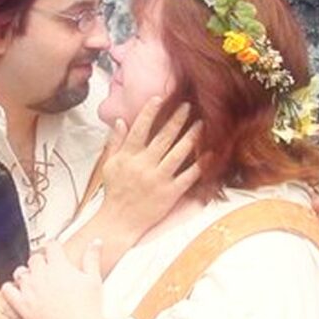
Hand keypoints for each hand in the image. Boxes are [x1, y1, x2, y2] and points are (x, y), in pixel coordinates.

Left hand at [2, 240, 106, 318]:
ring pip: (21, 272)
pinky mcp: (23, 306)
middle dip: (41, 261)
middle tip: (47, 267)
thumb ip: (92, 258)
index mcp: (59, 266)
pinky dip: (9, 288)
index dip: (55, 247)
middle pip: (35, 258)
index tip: (56, 251)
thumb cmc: (88, 308)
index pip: (51, 246)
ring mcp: (30, 290)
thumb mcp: (94, 279)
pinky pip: (8, 291)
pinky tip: (14, 289)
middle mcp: (42, 274)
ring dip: (26, 273)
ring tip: (32, 278)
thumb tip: (96, 242)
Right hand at [98, 97, 202, 242]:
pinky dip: (200, 165)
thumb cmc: (114, 191)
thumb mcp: (109, 165)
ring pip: (178, 153)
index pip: (140, 129)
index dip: (150, 112)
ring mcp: (158, 179)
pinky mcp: (170, 193)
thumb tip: (121, 121)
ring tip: (201, 123)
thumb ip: (115, 142)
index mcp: (128, 156)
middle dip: (177, 119)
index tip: (160, 98)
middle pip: (163, 137)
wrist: (119, 221)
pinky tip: (210, 154)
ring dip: (191, 136)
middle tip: (188, 105)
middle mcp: (144, 165)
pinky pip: (188, 176)